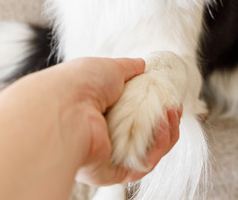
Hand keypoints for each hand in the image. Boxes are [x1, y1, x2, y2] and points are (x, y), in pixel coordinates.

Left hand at [41, 58, 181, 185]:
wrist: (64, 106)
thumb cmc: (79, 84)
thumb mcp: (109, 68)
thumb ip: (127, 69)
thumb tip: (141, 65)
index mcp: (101, 113)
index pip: (135, 116)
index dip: (156, 110)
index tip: (170, 100)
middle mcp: (104, 135)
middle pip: (146, 136)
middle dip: (166, 124)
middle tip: (174, 108)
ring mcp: (108, 155)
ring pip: (149, 152)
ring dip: (166, 134)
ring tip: (170, 114)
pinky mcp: (111, 173)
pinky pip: (143, 166)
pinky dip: (158, 147)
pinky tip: (163, 127)